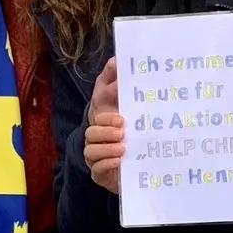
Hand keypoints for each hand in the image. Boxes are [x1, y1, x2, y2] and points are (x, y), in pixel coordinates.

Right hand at [83, 57, 124, 195]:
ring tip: (123, 147)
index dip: (106, 99)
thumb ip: (123, 85)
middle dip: (106, 129)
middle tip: (123, 128)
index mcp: (105, 115)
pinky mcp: (99, 173)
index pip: (99, 100)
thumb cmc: (135, 134)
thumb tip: (118, 59)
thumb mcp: (133, 108)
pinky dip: (107, 164)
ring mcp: (96, 155)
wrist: (141, 166)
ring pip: (90, 150)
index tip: (122, 102)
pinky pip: (96, 169)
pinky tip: (120, 162)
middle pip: (92, 130)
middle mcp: (97, 135)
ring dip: (106, 147)